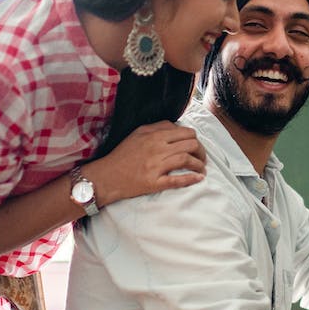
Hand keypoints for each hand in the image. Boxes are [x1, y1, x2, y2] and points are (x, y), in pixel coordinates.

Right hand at [85, 121, 206, 204]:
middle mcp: (156, 148)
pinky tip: (199, 178)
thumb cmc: (122, 155)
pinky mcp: (153, 182)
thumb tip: (177, 128)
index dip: (196, 140)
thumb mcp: (138, 134)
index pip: (186, 133)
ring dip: (199, 165)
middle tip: (202, 159)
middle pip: (191, 145)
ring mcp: (155, 165)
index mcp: (154, 135)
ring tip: (202, 169)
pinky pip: (177, 180)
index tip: (197, 147)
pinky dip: (191, 179)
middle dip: (201, 152)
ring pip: (186, 160)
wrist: (106, 176)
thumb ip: (158, 128)